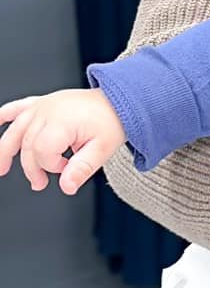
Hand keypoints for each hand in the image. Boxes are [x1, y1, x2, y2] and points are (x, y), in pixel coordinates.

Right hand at [0, 89, 126, 194]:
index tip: (67, 168)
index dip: (51, 166)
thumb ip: (82, 169)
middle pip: (28, 145)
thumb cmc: (111, 121)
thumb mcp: (102, 149)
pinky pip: (16, 108)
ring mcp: (42, 105)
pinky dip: (3, 116)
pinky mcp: (42, 102)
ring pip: (16, 130)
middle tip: (40, 183)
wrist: (119, 100)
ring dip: (6, 150)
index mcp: (62, 121)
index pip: (42, 151)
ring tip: (1, 169)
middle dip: (33, 167)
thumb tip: (66, 187)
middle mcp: (47, 111)